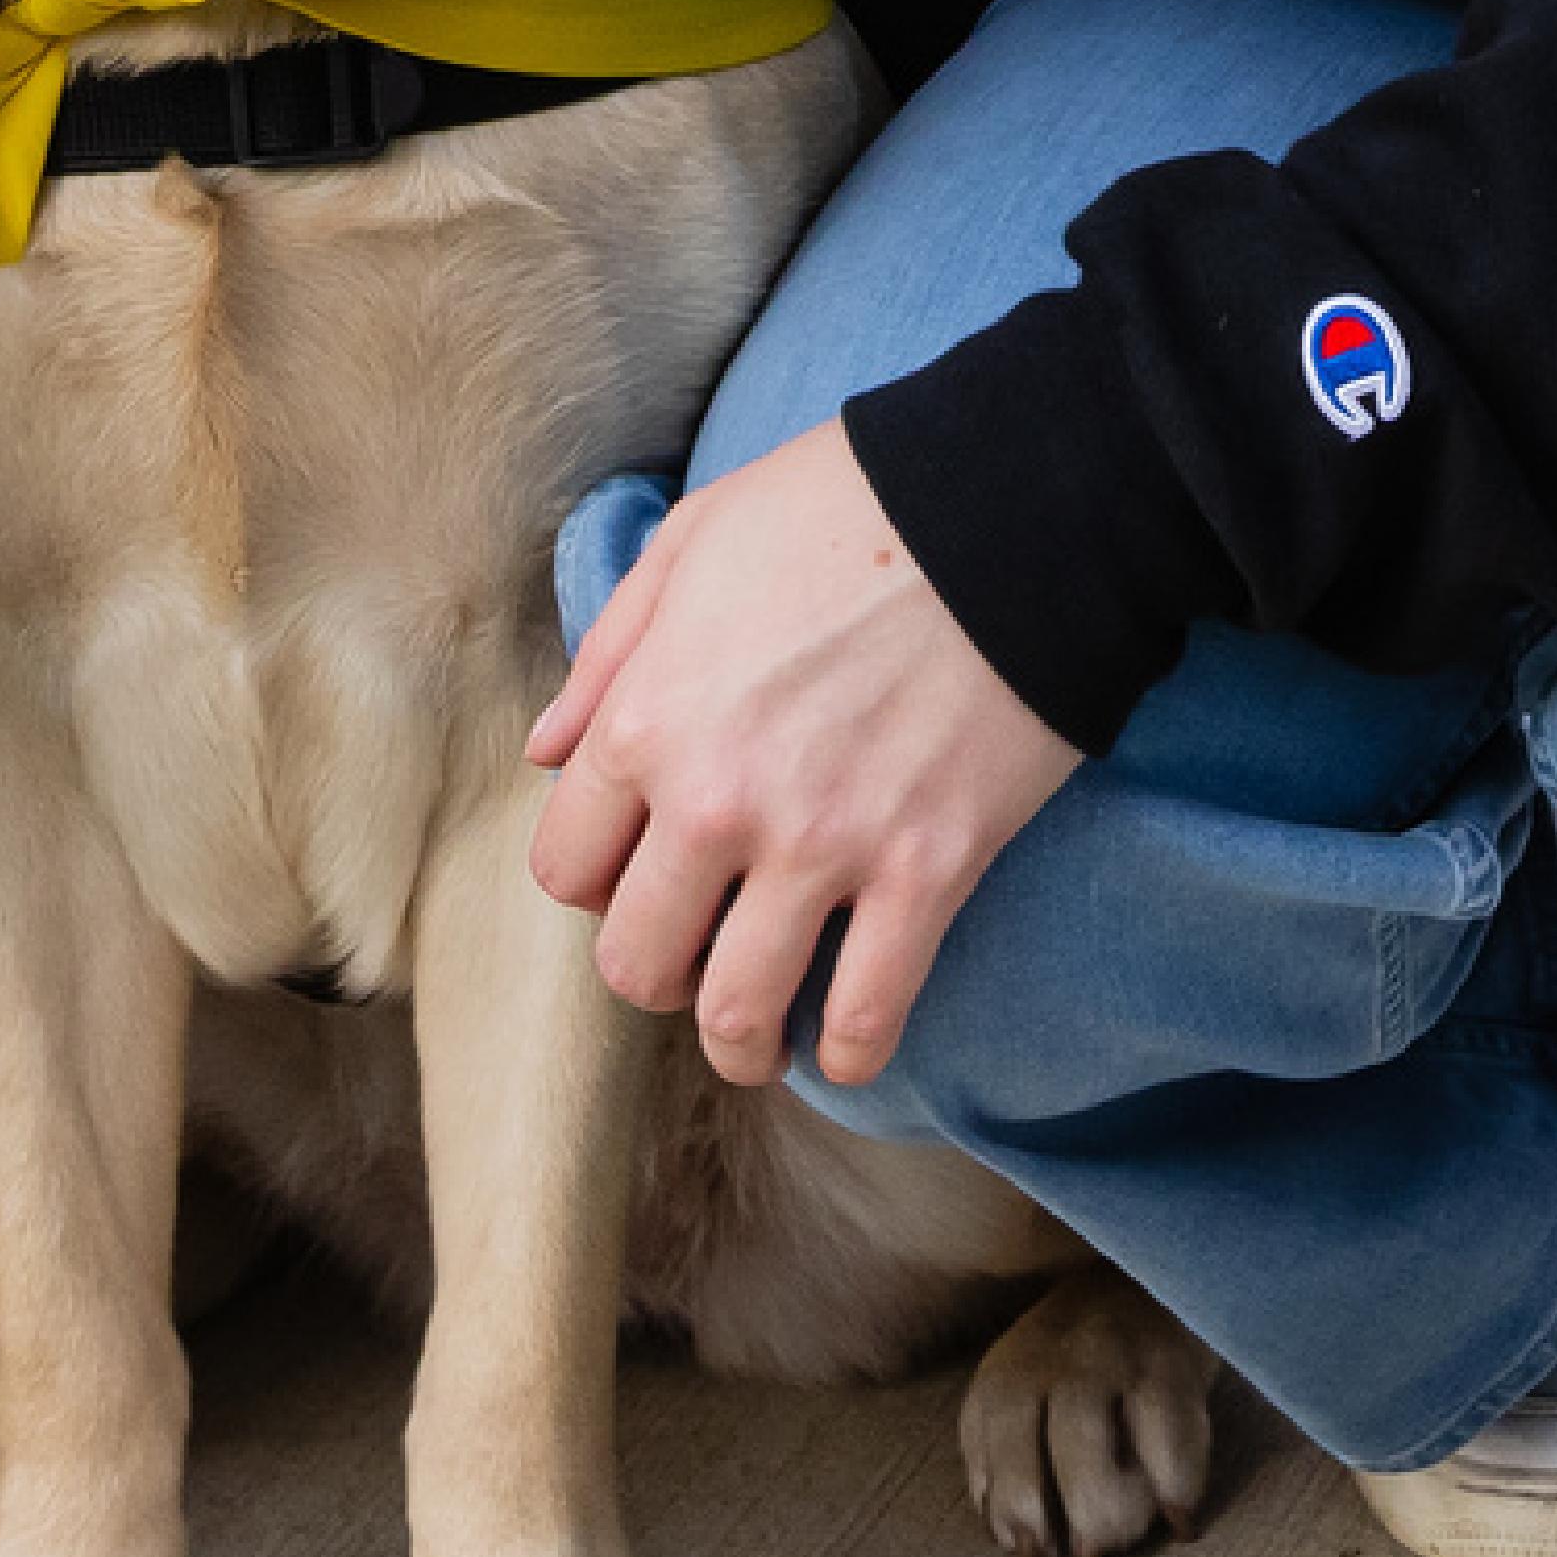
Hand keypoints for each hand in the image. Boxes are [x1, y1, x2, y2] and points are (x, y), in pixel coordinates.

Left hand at [528, 417, 1078, 1091]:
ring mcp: (823, 845)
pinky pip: (868, 1017)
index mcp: (652, 718)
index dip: (598, 883)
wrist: (1009, 505)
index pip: (567, 869)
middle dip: (660, 973)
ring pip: (739, 1016)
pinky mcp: (925, 871)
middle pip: (639, 962)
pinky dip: (850, 1052)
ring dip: (741, 1041)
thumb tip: (547, 752)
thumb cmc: (845, 504)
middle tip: (699, 955)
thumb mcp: (695, 538)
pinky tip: (848, 1037)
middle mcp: (719, 800)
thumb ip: (611, 651)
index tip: (640, 874)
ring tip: (763, 1033)